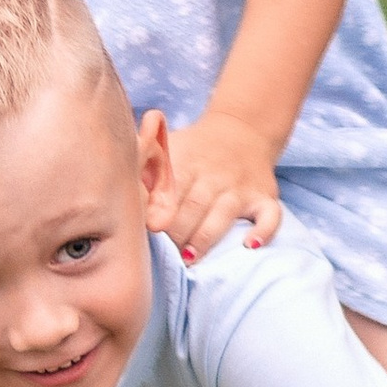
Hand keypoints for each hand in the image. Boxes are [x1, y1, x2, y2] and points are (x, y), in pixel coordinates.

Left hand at [151, 107, 281, 262]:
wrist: (243, 128)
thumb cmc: (195, 148)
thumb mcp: (169, 143)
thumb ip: (143, 159)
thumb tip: (116, 177)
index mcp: (188, 162)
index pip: (172, 188)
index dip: (159, 211)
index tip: (148, 228)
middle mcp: (216, 176)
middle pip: (194, 207)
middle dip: (176, 232)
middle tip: (163, 254)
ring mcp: (242, 188)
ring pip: (223, 215)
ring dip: (204, 239)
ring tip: (188, 258)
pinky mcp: (265, 197)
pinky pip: (270, 216)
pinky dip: (263, 232)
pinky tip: (249, 246)